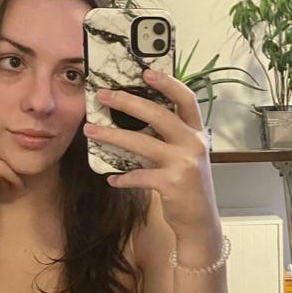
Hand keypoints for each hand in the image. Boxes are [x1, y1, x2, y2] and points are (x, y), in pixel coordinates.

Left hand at [83, 70, 218, 236]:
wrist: (200, 221)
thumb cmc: (188, 185)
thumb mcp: (186, 156)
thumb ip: (169, 137)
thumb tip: (135, 118)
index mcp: (197, 133)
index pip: (186, 99)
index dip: (168, 83)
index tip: (146, 72)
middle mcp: (193, 144)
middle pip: (159, 115)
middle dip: (128, 102)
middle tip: (104, 95)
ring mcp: (184, 163)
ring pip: (142, 143)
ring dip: (112, 136)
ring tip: (91, 131)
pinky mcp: (172, 183)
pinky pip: (139, 175)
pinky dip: (122, 177)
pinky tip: (111, 179)